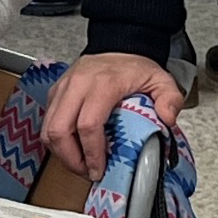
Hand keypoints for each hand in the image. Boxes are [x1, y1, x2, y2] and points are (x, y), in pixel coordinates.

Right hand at [42, 50, 180, 174]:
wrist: (118, 46)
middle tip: (86, 172)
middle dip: (70, 159)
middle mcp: (77, 85)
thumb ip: (170, 99)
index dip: (91, 153)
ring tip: (79, 163)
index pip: (88, 124)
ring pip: (47, 128)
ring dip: (60, 153)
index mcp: (103, 83)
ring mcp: (63, 88)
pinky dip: (56, 141)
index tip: (98, 170)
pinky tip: (72, 148)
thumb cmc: (135, 68)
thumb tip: (166, 119)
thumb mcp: (161, 80)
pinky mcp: (55, 92)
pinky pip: (47, 121)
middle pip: (59, 130)